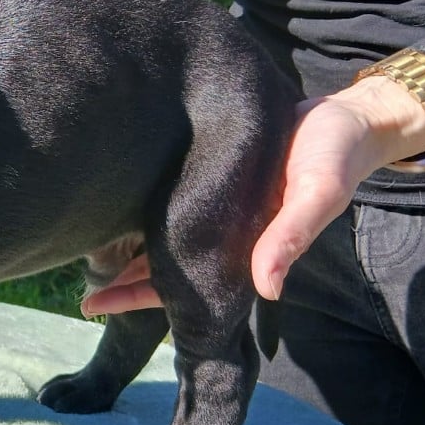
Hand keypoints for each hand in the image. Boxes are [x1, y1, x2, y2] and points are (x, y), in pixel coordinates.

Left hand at [81, 72, 424, 315]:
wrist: (344, 119)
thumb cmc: (333, 156)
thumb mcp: (319, 191)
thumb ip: (293, 235)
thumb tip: (266, 290)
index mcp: (243, 250)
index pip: (184, 288)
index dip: (140, 297)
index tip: (94, 305)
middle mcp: (222, 235)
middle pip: (164, 270)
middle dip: (123, 285)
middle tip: (80, 299)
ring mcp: (215, 210)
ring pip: (160, 240)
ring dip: (126, 251)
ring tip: (81, 255)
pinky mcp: (210, 178)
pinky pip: (167, 206)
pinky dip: (140, 213)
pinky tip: (110, 210)